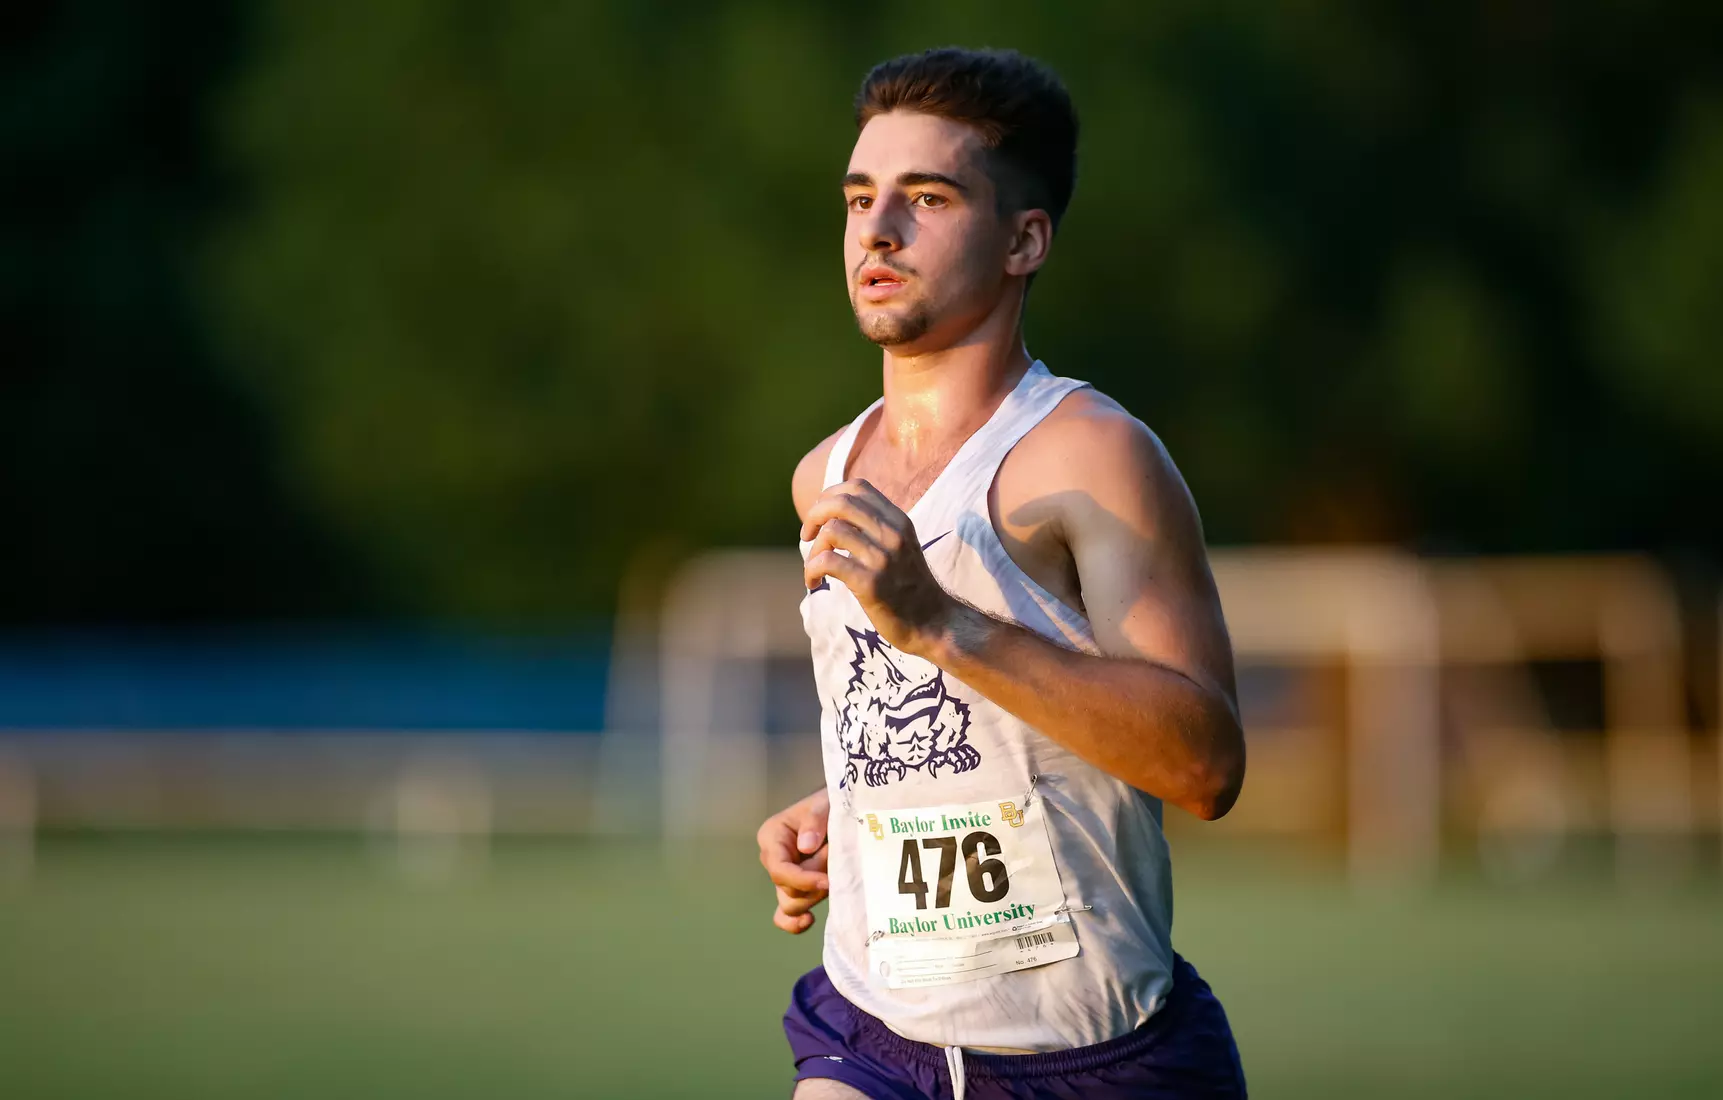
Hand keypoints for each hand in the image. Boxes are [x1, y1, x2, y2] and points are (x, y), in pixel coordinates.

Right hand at [757, 788, 830, 933]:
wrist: (841, 812)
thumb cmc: (828, 804)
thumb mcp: (823, 804)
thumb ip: (814, 821)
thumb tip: (805, 847)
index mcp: (772, 837)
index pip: (780, 869)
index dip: (802, 879)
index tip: (827, 880)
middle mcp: (773, 859)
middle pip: (787, 890)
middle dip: (815, 882)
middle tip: (836, 860)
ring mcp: (783, 878)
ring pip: (791, 904)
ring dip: (816, 895)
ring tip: (834, 872)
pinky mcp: (794, 891)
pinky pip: (785, 915)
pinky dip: (794, 922)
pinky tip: (810, 920)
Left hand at [801, 479, 959, 657]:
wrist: (934, 623)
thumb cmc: (908, 587)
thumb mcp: (900, 547)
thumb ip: (875, 528)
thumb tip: (832, 514)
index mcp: (899, 521)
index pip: (858, 487)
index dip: (830, 495)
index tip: (819, 516)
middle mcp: (893, 534)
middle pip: (841, 503)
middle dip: (814, 515)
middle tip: (806, 535)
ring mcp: (883, 558)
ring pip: (832, 530)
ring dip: (813, 549)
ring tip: (814, 567)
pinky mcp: (871, 584)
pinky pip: (828, 562)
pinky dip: (811, 569)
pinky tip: (813, 582)